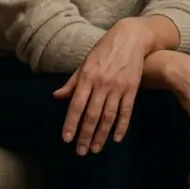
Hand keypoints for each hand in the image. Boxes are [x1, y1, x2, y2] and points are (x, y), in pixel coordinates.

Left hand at [52, 18, 153, 153]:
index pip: (76, 104)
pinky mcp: (132, 88)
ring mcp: (118, 86)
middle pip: (92, 114)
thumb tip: (56, 97)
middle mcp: (102, 83)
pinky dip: (121, 126)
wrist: (131, 37)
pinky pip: (126, 111)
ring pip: (108, 116)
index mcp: (87, 76)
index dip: (71, 123)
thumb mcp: (86, 62)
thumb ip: (72, 82)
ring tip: (96, 149)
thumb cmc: (104, 49)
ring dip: (102, 135)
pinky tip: (116, 138)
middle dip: (85, 135)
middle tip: (81, 151)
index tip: (66, 138)